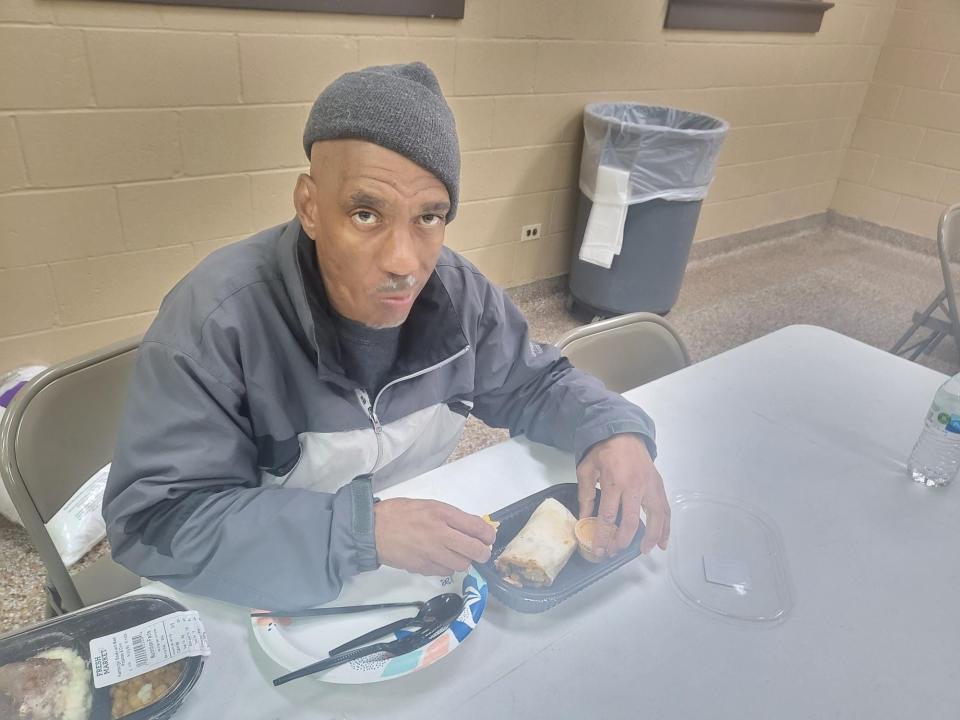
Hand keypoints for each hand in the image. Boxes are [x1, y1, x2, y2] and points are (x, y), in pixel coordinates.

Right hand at [373, 498, 496, 576]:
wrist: (373, 530)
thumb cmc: (400, 513)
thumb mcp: (429, 505)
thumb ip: (451, 517)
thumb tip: (473, 528)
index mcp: (442, 514)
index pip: (476, 527)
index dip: (488, 535)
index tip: (489, 538)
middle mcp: (440, 534)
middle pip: (474, 550)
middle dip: (483, 553)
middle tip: (481, 552)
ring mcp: (431, 553)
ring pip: (462, 565)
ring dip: (464, 561)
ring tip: (457, 554)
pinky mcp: (423, 568)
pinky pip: (445, 572)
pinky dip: (447, 567)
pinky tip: (441, 559)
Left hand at [576, 434, 669, 557]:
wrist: (624, 433)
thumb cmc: (603, 451)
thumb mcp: (586, 469)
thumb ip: (585, 495)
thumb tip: (584, 520)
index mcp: (614, 482)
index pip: (609, 517)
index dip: (604, 537)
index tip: (599, 550)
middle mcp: (635, 486)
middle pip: (631, 521)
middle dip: (622, 541)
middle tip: (614, 552)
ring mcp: (650, 486)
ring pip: (655, 517)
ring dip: (651, 538)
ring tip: (643, 551)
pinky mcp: (659, 485)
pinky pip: (665, 509)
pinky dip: (666, 527)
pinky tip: (663, 541)